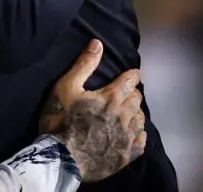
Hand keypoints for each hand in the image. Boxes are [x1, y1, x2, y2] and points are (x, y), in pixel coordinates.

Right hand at [40, 40, 146, 181]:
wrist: (60, 158)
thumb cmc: (60, 120)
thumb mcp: (66, 87)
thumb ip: (84, 65)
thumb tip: (98, 43)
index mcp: (112, 97)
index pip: (132, 80)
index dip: (132, 75)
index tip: (132, 74)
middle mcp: (125, 116)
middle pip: (138, 99)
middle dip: (132, 93)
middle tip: (123, 94)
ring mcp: (128, 137)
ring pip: (141, 119)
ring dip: (135, 113)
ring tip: (125, 113)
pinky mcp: (127, 155)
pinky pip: (142, 141)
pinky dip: (138, 133)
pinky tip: (130, 133)